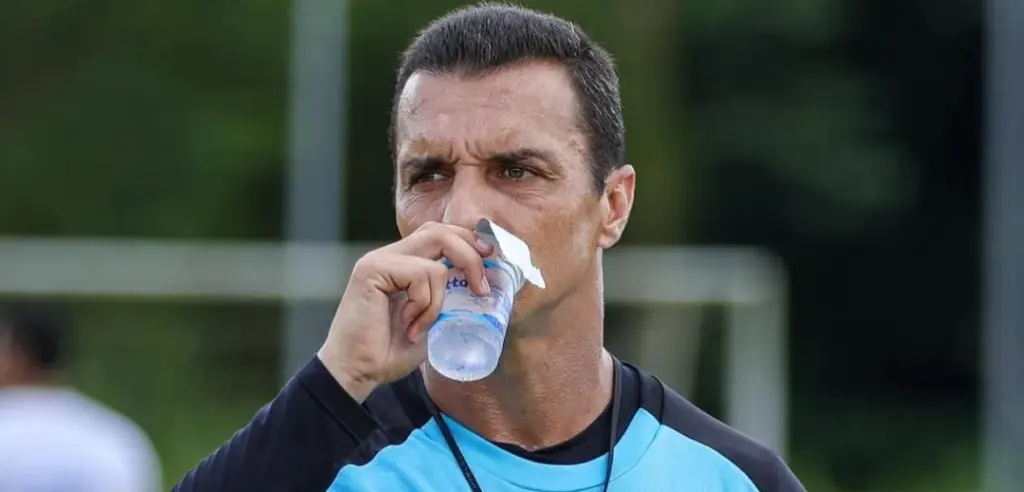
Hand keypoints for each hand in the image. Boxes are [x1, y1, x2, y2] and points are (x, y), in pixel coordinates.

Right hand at [317, 222, 492, 401]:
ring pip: (436, 253)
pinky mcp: (372, 270)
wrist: (358, 372)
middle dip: (470, 255)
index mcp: (403, 262)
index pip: (440, 233)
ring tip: (425, 324)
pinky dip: (425, 303)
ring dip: (441, 296)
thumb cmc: (390, 351)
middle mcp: (390, 255)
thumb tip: (485, 287)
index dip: (469, 242)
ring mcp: (379, 259)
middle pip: (440, 230)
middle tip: (481, 287)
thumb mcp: (433, 320)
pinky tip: (409, 325)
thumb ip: (449, 298)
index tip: (491, 261)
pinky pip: (421, 274)